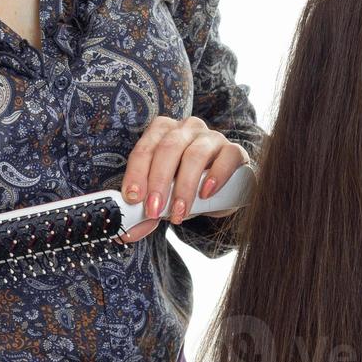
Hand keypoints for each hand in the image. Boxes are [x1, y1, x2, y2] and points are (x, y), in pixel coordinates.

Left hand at [117, 115, 251, 243]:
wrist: (222, 190)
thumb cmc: (187, 186)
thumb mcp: (165, 197)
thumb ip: (147, 212)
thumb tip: (127, 233)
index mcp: (162, 132)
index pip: (145, 148)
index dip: (137, 173)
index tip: (133, 198)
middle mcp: (186, 128)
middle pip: (168, 148)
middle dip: (158, 182)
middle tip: (154, 211)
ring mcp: (212, 137)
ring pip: (195, 154)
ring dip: (184, 187)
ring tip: (178, 213)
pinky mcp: (234, 150)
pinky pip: (226, 157)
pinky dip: (216, 176)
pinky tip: (206, 194)